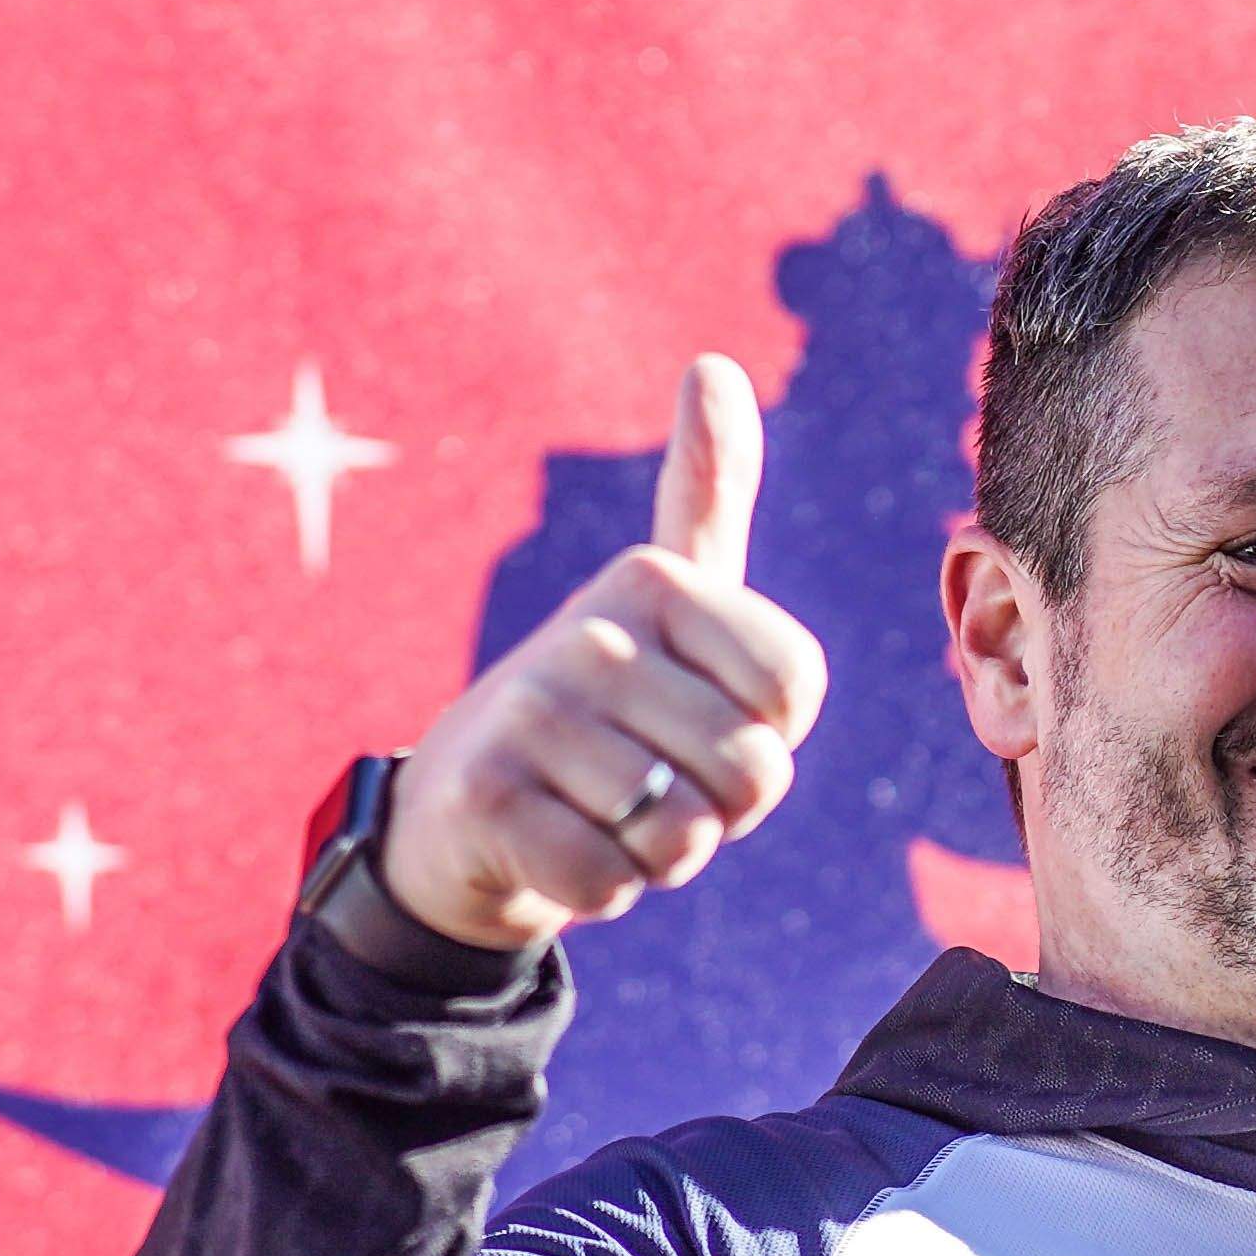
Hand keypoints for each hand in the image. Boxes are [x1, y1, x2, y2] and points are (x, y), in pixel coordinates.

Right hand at [376, 355, 826, 950]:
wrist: (460, 811)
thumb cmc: (601, 711)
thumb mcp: (668, 598)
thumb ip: (706, 492)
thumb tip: (712, 365)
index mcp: (656, 579)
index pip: (795, 693)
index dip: (768, 739)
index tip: (701, 720)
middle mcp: (592, 630)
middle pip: (752, 772)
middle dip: (717, 811)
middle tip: (648, 783)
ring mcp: (533, 711)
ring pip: (683, 834)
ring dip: (658, 856)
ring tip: (602, 814)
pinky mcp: (487, 795)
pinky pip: (609, 880)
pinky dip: (600, 891)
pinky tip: (561, 850)